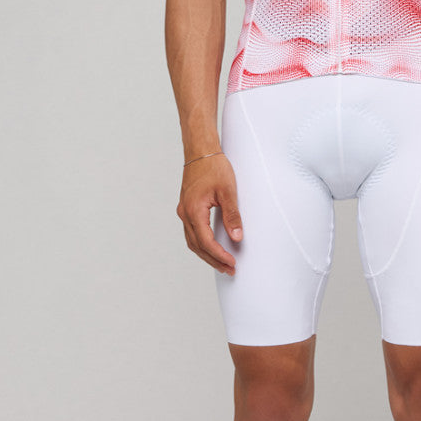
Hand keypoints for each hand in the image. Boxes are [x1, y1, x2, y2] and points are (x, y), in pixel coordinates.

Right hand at [177, 154, 241, 274]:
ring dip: (207, 254)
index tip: (232, 263)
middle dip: (213, 260)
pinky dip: (202, 244)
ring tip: (223, 264)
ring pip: (193, 241)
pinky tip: (212, 248)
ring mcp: (184, 211)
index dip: (219, 255)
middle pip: (197, 246)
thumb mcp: (228, 191)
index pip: (206, 242)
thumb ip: (232, 215)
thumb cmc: (213, 167)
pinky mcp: (187, 209)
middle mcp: (185, 214)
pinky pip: (192, 233)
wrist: (200, 151)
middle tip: (229, 270)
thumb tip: (237, 237)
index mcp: (194, 211)